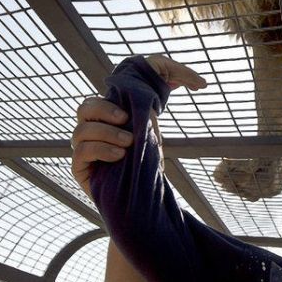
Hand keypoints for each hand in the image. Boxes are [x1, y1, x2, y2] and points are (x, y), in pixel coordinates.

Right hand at [71, 56, 206, 197]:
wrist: (142, 198)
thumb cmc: (147, 161)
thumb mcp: (158, 131)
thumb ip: (171, 105)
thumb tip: (201, 83)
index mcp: (107, 119)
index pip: (100, 98)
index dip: (111, 99)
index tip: (129, 111)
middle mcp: (92, 130)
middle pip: (84, 108)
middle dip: (103, 110)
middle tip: (125, 119)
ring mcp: (84, 149)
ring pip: (81, 131)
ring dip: (106, 133)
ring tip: (128, 143)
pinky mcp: (80, 169)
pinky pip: (81, 152)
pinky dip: (100, 150)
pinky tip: (120, 156)